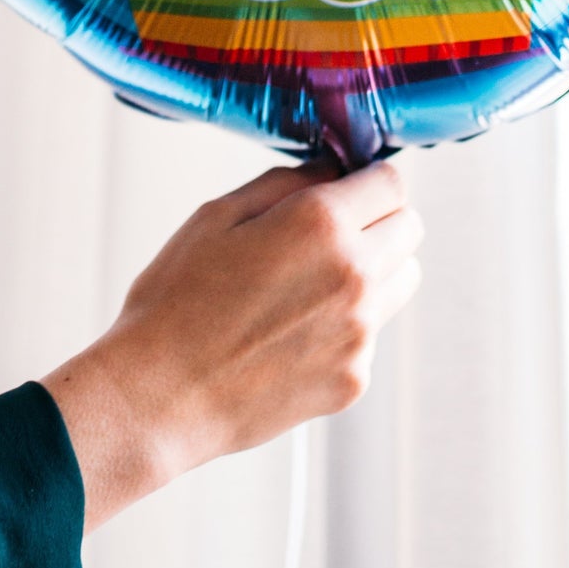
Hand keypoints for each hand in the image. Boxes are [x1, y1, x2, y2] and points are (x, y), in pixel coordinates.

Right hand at [43, 160, 421, 532]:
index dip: (368, 181)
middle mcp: (355, 276)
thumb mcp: (217, 216)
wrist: (158, 397)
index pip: (391, 182)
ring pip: (401, 280)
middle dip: (378, 221)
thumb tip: (331, 170)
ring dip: (373, 272)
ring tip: (308, 287)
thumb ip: (286, 183)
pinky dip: (346, 327)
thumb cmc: (175, 303)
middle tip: (328, 236)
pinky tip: (291, 334)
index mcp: (322, 225)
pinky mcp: (354, 379)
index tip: (348, 190)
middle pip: (410, 228)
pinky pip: (371, 334)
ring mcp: (360, 333)